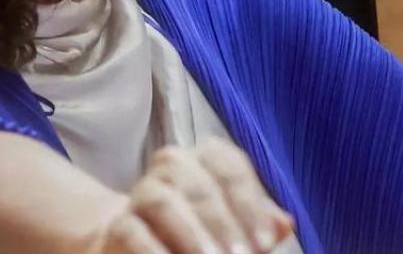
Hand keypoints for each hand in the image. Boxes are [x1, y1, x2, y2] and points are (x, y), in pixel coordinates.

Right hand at [86, 142, 294, 253]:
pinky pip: (133, 233)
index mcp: (206, 158)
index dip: (250, 206)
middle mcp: (172, 165)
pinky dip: (155, 252)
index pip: (231, 169)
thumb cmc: (200, 228)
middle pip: (200, 187)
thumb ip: (260, 221)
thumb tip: (286, 224)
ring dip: (191, 235)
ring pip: (164, 203)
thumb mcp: (234, 223)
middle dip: (224, 226)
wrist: (139, 241)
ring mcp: (141, 192)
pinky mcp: (117, 223)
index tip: (266, 243)